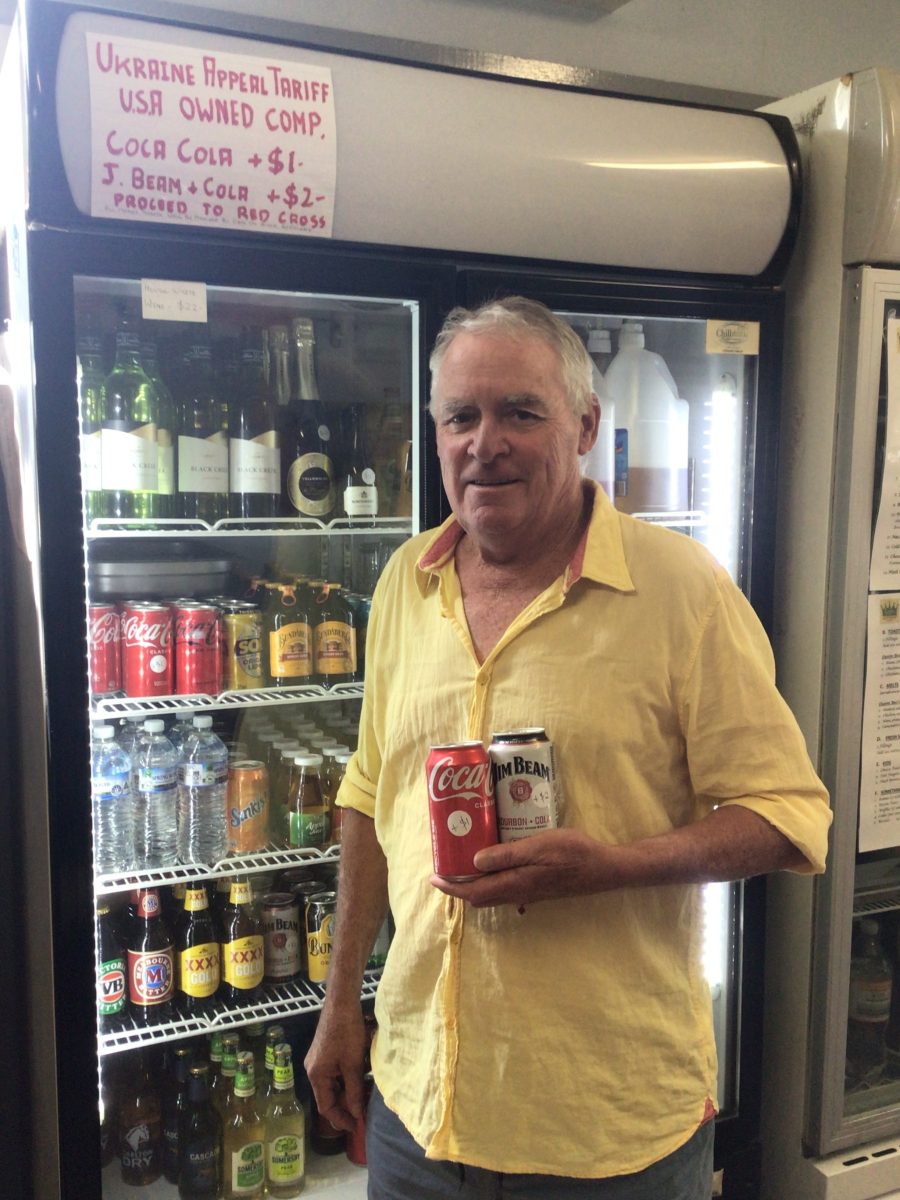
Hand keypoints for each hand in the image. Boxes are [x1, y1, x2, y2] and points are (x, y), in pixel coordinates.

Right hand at [304, 1002, 367, 1132]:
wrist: (341, 1002)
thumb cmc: (347, 1033)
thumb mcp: (353, 1064)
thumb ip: (354, 1091)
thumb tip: (357, 1114)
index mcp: (316, 1075)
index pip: (326, 1107)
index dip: (341, 1119)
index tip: (356, 1127)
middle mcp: (312, 1070)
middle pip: (328, 1096)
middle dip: (346, 1105)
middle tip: (364, 1112)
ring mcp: (317, 1060)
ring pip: (333, 1085)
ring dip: (348, 1091)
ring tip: (365, 1096)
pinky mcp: (324, 1052)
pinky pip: (334, 1073)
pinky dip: (346, 1079)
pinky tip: (360, 1078)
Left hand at [430, 829, 620, 907]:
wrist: (603, 868)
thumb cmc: (573, 852)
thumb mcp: (538, 846)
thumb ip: (507, 855)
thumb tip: (474, 863)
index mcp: (515, 883)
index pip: (475, 892)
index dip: (452, 888)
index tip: (434, 878)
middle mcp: (519, 892)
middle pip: (481, 897)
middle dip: (459, 887)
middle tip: (445, 868)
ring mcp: (529, 893)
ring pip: (493, 895)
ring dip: (475, 885)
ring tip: (464, 865)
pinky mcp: (538, 889)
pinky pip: (506, 890)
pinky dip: (492, 881)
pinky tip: (495, 864)